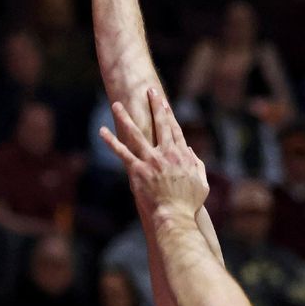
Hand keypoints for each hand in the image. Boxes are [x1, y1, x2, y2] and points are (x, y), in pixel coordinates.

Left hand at [100, 89, 207, 217]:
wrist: (174, 216)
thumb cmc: (189, 203)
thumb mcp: (202, 183)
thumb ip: (198, 165)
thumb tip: (191, 151)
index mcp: (182, 155)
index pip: (175, 129)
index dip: (169, 114)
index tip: (164, 102)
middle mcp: (166, 152)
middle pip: (160, 123)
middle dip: (155, 104)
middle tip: (150, 90)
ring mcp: (151, 160)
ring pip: (136, 133)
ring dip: (126, 117)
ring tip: (117, 104)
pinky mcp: (137, 170)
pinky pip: (122, 152)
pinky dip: (111, 141)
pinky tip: (102, 131)